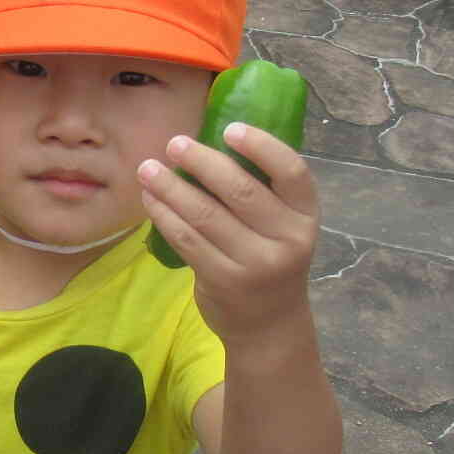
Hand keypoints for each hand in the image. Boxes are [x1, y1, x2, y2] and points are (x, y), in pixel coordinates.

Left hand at [139, 123, 318, 346]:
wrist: (269, 324)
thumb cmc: (270, 259)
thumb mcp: (282, 227)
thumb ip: (261, 192)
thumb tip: (209, 143)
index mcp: (305, 216)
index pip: (292, 172)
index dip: (262, 146)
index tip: (229, 129)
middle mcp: (286, 239)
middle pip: (240, 190)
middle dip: (202, 161)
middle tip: (174, 143)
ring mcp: (255, 263)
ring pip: (205, 215)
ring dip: (171, 187)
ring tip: (148, 169)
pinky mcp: (222, 280)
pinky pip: (186, 239)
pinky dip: (164, 215)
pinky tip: (150, 199)